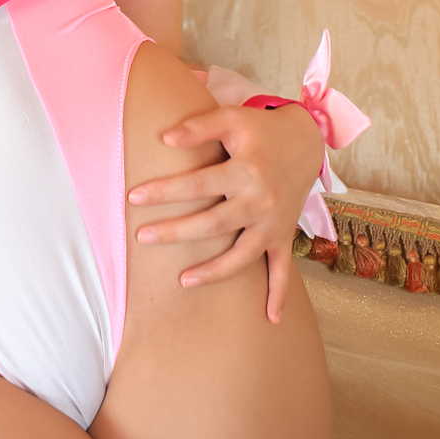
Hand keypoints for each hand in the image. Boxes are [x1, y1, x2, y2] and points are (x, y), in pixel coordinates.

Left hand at [128, 102, 325, 322]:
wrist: (305, 140)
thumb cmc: (259, 129)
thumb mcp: (231, 118)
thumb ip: (199, 126)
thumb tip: (165, 138)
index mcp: (246, 170)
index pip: (197, 185)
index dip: (164, 192)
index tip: (134, 198)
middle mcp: (261, 200)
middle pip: (213, 225)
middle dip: (176, 233)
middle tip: (142, 238)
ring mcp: (274, 222)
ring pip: (243, 256)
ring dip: (214, 272)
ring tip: (182, 281)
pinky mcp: (283, 234)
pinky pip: (283, 269)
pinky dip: (279, 295)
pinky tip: (270, 320)